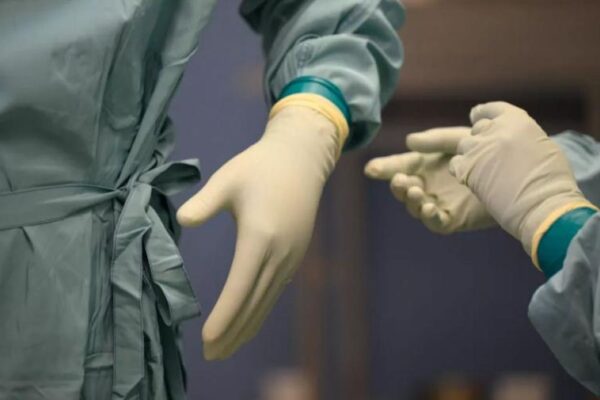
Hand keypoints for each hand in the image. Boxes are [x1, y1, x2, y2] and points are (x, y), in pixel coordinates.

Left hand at [177, 106, 339, 359]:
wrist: (301, 158)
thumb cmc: (259, 166)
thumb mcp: (227, 179)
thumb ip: (204, 203)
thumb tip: (181, 220)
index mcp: (259, 237)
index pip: (239, 289)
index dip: (223, 318)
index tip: (206, 341)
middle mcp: (279, 254)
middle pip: (254, 305)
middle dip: (232, 333)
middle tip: (211, 357)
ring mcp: (291, 257)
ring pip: (267, 302)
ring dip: (247, 327)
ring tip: (227, 348)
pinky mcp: (296, 255)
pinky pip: (275, 291)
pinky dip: (260, 311)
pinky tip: (249, 320)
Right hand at [365, 127, 494, 232]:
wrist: (518, 174)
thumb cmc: (488, 152)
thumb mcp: (460, 139)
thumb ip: (435, 140)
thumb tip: (408, 141)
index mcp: (426, 165)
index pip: (400, 166)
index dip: (384, 167)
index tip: (371, 169)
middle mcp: (429, 185)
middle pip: (403, 188)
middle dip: (397, 185)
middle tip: (400, 179)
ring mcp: (439, 203)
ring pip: (415, 206)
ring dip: (411, 200)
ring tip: (416, 190)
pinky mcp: (453, 219)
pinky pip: (436, 222)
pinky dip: (429, 217)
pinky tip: (430, 207)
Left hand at [449, 102, 586, 253]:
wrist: (542, 204)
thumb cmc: (551, 181)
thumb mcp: (543, 146)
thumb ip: (522, 137)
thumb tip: (513, 139)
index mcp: (517, 120)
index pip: (493, 109)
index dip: (483, 114)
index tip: (476, 116)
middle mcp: (495, 130)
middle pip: (478, 128)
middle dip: (481, 139)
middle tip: (486, 153)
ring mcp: (478, 149)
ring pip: (464, 146)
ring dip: (471, 155)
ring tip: (482, 170)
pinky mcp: (467, 169)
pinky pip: (455, 164)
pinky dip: (461, 171)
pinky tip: (472, 180)